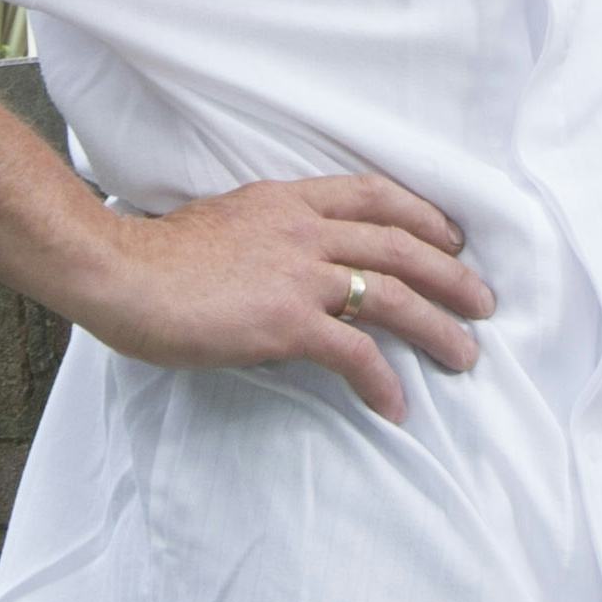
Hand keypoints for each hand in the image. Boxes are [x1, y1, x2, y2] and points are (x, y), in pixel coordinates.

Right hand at [58, 172, 496, 422]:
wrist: (118, 272)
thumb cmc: (158, 256)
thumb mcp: (226, 221)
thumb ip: (269, 235)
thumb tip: (293, 265)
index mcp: (287, 200)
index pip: (373, 194)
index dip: (423, 214)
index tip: (452, 238)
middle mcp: (301, 229)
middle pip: (399, 244)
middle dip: (450, 275)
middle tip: (482, 303)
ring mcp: (296, 274)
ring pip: (391, 295)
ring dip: (437, 328)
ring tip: (465, 356)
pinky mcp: (284, 321)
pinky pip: (354, 352)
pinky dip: (382, 381)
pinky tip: (396, 407)